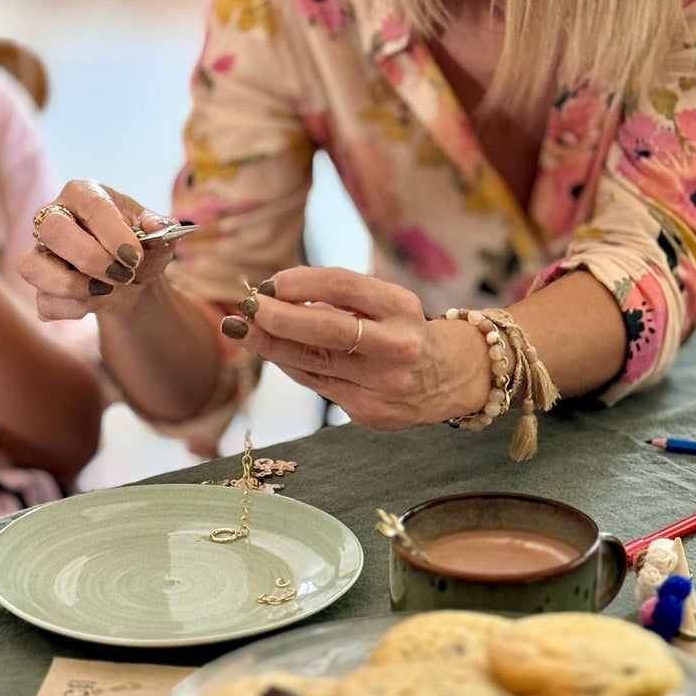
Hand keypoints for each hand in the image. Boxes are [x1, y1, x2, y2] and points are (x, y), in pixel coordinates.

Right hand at [17, 179, 178, 319]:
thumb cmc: (140, 248)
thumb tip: (157, 226)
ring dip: (76, 287)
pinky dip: (73, 309)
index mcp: (84, 194)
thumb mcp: (158, 235)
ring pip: (32, 268)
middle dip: (91, 259)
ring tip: (107, 290)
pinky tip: (94, 302)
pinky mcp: (39, 283)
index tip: (135, 258)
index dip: (114, 235)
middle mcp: (53, 217)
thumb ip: (162, 228)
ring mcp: (40, 251)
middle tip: (123, 274)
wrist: (131, 278)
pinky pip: (43, 302)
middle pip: (51, 229)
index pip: (92, 206)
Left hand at [220, 266, 491, 428]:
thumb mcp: (387, 302)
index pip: (343, 286)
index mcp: (402, 308)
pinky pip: (318, 386)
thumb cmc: (406, 330)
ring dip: (271, 346)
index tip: (269, 283)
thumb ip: (340, 297)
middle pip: (326, 331)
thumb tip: (276, 294)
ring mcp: (384, 385)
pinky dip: (292, 366)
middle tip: (245, 308)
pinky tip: (274, 352)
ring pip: (314, 364)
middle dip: (278, 319)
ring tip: (241, 330)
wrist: (453, 378)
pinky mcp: (371, 413)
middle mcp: (397, 347)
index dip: (301, 282)